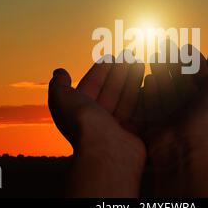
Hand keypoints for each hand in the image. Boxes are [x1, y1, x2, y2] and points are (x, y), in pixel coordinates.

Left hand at [48, 55, 145, 196]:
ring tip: (138, 63)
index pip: (91, 86)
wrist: (107, 151)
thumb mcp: (61, 99)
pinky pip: (139, 110)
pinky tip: (148, 81)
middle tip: (129, 56)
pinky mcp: (134, 132)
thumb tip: (59, 72)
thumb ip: (59, 85)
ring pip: (125, 98)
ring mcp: (116, 127)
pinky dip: (143, 95)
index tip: (110, 57)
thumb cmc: (83, 124)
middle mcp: (98, 120)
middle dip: (118, 73)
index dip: (99, 71)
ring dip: (131, 80)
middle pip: (110, 91)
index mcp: (80, 113)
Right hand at [138, 47, 207, 196]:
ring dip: (161, 71)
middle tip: (164, 45)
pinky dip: (150, 88)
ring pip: (166, 86)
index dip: (195, 58)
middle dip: (174, 61)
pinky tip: (147, 77)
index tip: (185, 45)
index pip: (203, 73)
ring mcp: (175, 114)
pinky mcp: (157, 121)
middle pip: (182, 77)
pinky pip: (152, 101)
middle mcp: (194, 106)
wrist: (187, 152)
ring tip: (155, 56)